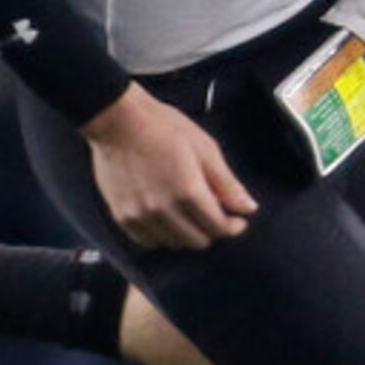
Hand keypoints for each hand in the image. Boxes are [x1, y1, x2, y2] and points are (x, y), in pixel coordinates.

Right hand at [81, 84, 255, 250]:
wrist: (117, 121)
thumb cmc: (161, 127)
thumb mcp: (204, 148)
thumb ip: (227, 183)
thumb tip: (247, 208)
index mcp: (188, 191)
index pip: (219, 228)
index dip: (233, 226)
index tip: (236, 219)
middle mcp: (163, 209)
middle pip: (197, 241)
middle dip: (211, 230)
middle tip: (211, 214)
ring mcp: (140, 215)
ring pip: (173, 243)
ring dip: (186, 233)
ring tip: (187, 213)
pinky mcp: (122, 216)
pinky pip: (147, 241)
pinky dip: (161, 236)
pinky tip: (165, 218)